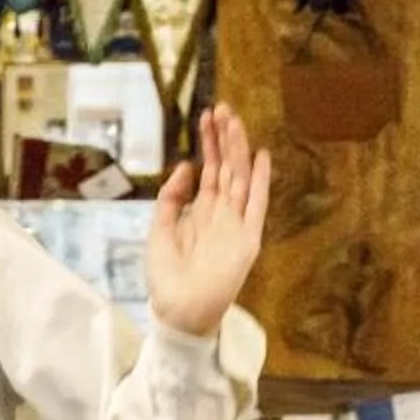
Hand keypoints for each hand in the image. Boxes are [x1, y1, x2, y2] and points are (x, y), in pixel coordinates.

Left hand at [146, 104, 270, 338]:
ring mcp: (236, 224)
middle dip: (224, 138)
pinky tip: (260, 157)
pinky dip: (259, 182)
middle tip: (222, 108)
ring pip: (240, 179)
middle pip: (226, 168)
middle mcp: (222, 214)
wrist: (179, 310)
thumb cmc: (167, 276)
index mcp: (201, 212)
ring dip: (238, 150)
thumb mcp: (159, 229)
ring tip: (235, 121)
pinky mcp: (247, 238)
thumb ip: (171, 198)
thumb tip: (186, 166)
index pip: (209, 170)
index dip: (208, 144)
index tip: (206, 117)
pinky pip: (256, 205)